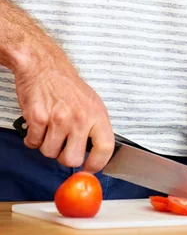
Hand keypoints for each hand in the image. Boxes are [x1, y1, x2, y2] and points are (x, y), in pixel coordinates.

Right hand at [14, 46, 113, 172]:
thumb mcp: (92, 103)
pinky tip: (38, 126)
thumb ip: (95, 127)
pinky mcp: (37, 118)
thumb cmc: (67, 85)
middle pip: (72, 159)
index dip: (98, 164)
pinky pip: (33, 143)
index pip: (105, 148)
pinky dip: (33, 139)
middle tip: (63, 145)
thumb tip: (97, 152)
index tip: (90, 168)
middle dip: (65, 157)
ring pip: (50, 153)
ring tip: (50, 130)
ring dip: (47, 146)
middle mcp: (80, 118)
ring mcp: (58, 119)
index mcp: (98, 115)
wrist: (44, 66)